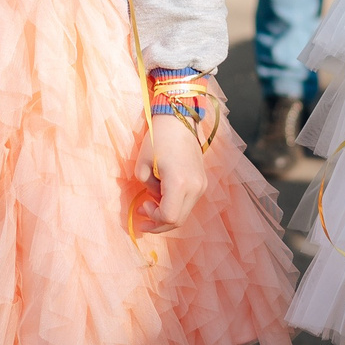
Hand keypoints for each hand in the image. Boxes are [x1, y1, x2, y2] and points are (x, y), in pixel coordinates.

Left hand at [136, 112, 210, 233]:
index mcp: (179, 183)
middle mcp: (195, 187)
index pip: (169, 217)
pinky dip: (175, 205)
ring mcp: (201, 185)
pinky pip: (188, 202)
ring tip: (150, 204)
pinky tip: (162, 197)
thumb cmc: (157, 140)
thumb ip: (147, 189)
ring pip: (184, 213)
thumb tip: (155, 198)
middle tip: (142, 215)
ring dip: (167, 214)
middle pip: (179, 220)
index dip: (154, 218)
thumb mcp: (142, 166)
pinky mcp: (202, 182)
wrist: (179, 121)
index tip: (141, 207)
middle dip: (159, 222)